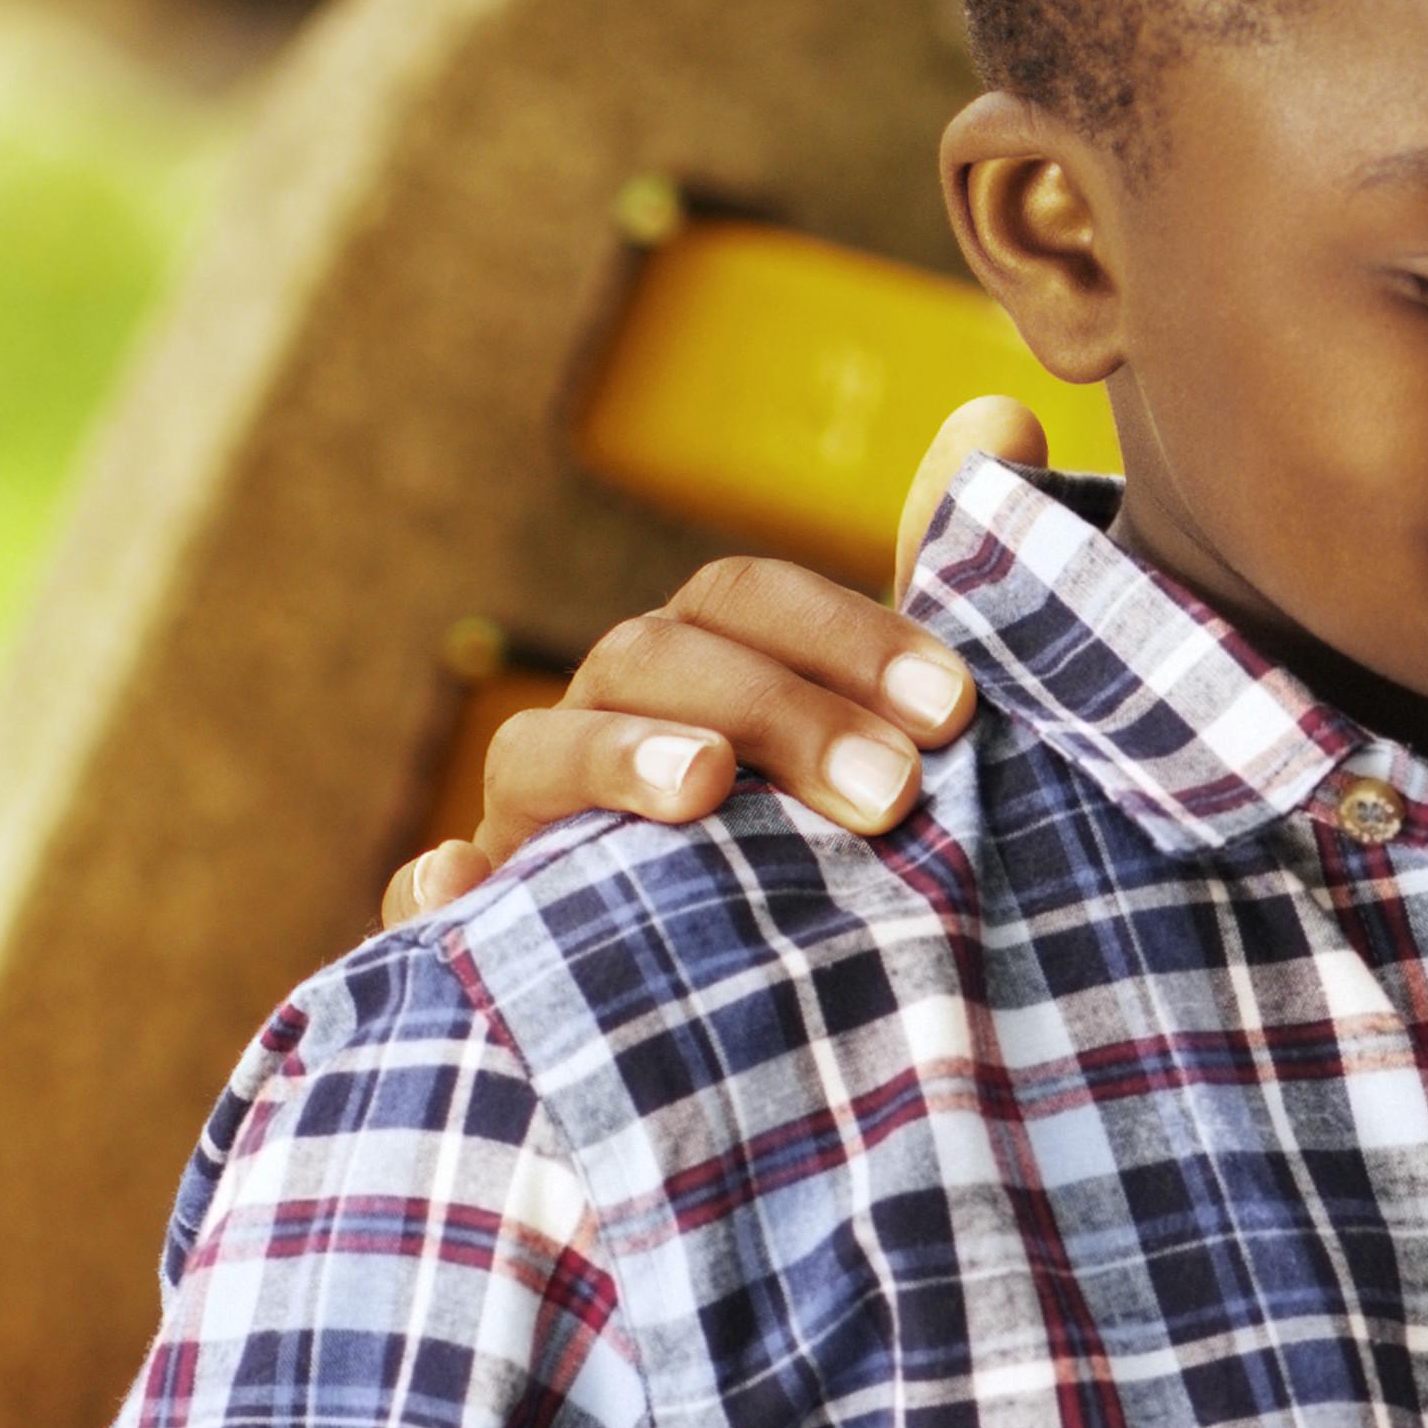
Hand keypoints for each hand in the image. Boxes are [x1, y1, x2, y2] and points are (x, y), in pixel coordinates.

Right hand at [382, 400, 1049, 923]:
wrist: (782, 1014)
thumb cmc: (840, 838)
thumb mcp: (897, 726)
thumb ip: (942, 590)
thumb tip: (1003, 413)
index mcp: (698, 666)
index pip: (742, 601)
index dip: (844, 637)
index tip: (956, 708)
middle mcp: (607, 723)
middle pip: (651, 660)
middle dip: (774, 710)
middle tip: (892, 792)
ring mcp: (537, 823)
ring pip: (536, 755)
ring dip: (616, 757)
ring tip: (704, 785)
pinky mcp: (492, 928)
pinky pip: (424, 903)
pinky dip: (430, 887)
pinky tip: (457, 884)